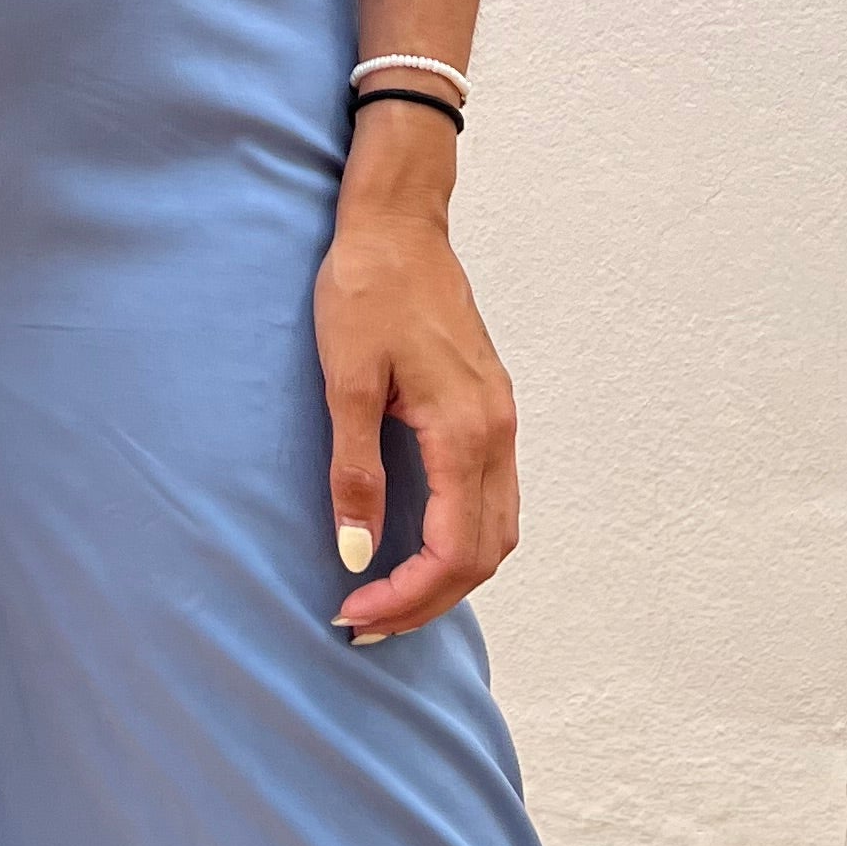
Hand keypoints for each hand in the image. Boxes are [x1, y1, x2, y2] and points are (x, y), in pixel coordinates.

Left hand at [314, 100, 519, 639]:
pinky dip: (464, 536)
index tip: (353, 611)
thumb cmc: (367, 289)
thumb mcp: (346, 379)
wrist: (398, 223)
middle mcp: (496, 433)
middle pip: (485, 554)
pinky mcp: (490, 407)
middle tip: (366, 621)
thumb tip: (358, 552)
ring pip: (498, 528)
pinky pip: (494, 496)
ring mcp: (500, 419)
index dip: (407, 596)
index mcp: (465, 431)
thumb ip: (355, 470)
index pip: (454, 552)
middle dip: (430, 600)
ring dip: (451, 574)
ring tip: (392, 594)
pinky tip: (421, 541)